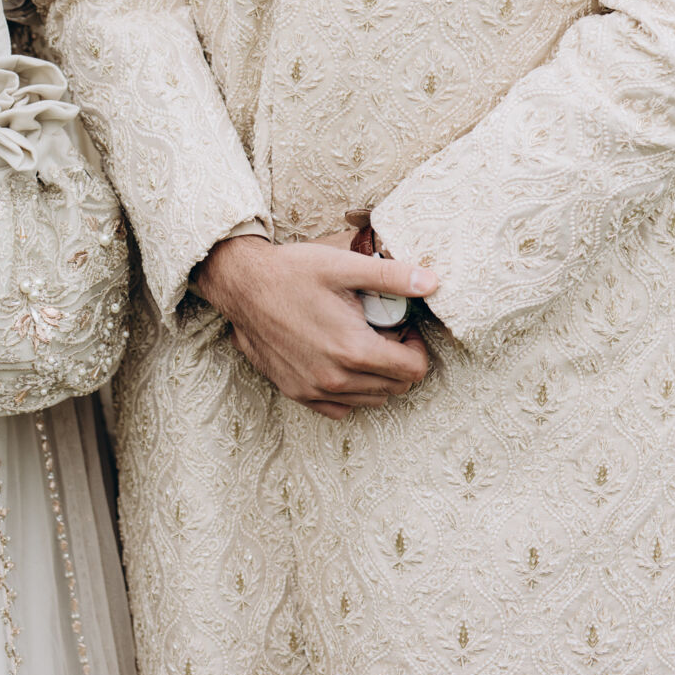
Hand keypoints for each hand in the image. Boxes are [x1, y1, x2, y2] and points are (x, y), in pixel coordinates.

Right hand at [195, 233, 436, 418]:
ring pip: (371, 400)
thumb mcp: (343, 265)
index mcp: (353, 349)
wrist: (242, 286)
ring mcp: (314, 389)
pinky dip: (351, 392)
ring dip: (377, 376)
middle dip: (399, 360)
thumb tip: (432, 283)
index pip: (412, 370)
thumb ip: (391, 276)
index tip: (404, 327)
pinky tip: (342, 362)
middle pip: (396, 386)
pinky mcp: (296, 393)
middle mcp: (336, 378)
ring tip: (362, 343)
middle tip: (384, 330)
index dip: (417, 347)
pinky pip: (340, 409)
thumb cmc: (292, 271)